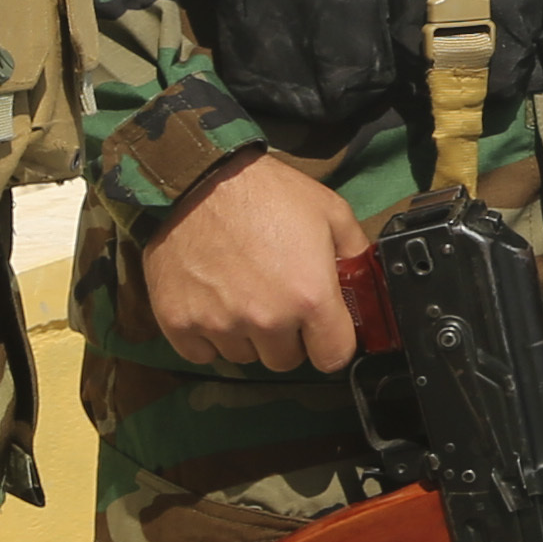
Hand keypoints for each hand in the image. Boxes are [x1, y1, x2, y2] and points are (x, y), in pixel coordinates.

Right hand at [137, 154, 369, 376]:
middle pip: (285, 361)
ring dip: (246, 337)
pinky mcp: (178, 324)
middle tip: (278, 303)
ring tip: (241, 295)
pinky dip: (207, 338)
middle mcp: (267, 321)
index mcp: (310, 298)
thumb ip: (354, 252)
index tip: (323, 331)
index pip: (333, 358)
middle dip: (287, 338)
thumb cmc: (268, 193)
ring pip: (242, 356)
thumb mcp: (330, 212)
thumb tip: (364, 280)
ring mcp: (220, 325)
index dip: (332, 344)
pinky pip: (201, 354)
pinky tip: (212, 304)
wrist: (200, 179)